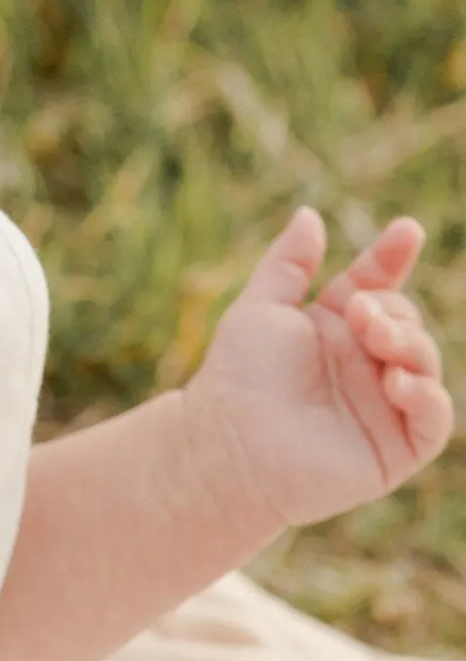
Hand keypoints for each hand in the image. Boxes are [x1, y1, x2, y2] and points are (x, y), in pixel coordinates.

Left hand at [182, 206, 453, 532]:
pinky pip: (433, 420)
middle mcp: (364, 362)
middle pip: (404, 319)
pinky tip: (399, 382)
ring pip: (424, 363)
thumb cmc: (237, 376)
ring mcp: (383, 404)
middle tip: (362, 313)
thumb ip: (290, 263)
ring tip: (377, 339)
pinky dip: (426, 396)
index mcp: (336, 327)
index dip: (392, 258)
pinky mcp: (395, 447)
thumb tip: (310, 214)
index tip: (406, 230)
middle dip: (393, 310)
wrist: (226, 443)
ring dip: (410, 344)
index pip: (377, 285)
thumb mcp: (262, 307)